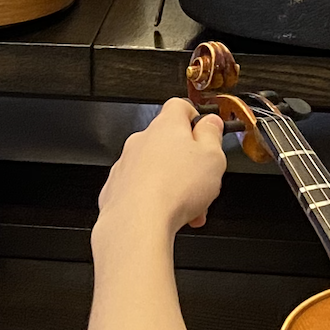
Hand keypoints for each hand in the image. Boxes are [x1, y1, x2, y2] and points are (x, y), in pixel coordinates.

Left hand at [98, 98, 229, 238]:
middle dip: (189, 164)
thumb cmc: (173, 189)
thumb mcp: (212, 157)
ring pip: (157, 170)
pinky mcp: (116, 188)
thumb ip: (213, 135)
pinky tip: (168, 216)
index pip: (180, 106)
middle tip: (204, 182)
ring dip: (175, 186)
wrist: (137, 222)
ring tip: (191, 209)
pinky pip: (141, 189)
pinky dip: (156, 200)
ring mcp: (126, 164)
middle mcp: (142, 141)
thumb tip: (211, 123)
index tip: (207, 134)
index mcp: (166, 126)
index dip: (196, 118)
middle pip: (170, 144)